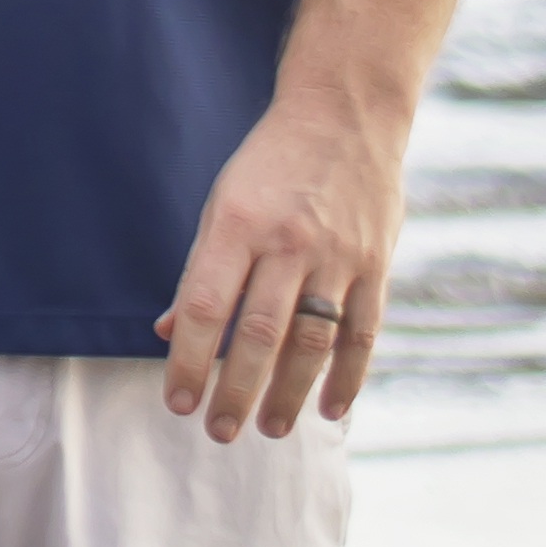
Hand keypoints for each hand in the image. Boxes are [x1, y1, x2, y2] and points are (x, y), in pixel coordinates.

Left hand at [161, 95, 401, 437]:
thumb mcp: (221, 203)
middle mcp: (288, 242)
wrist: (345, 113)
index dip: (188, 360)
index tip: (177, 402)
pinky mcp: (376, 264)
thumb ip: (200, 269)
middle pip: (257, 334)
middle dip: (236, 391)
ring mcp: (338, 255)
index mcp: (238, 223)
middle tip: (220, 433)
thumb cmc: (270, 164)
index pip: (204, 306)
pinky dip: (348, 376)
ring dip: (289, 393)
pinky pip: (363, 333)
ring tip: (271, 429)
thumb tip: (168, 331)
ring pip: (311, 342)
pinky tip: (331, 409)